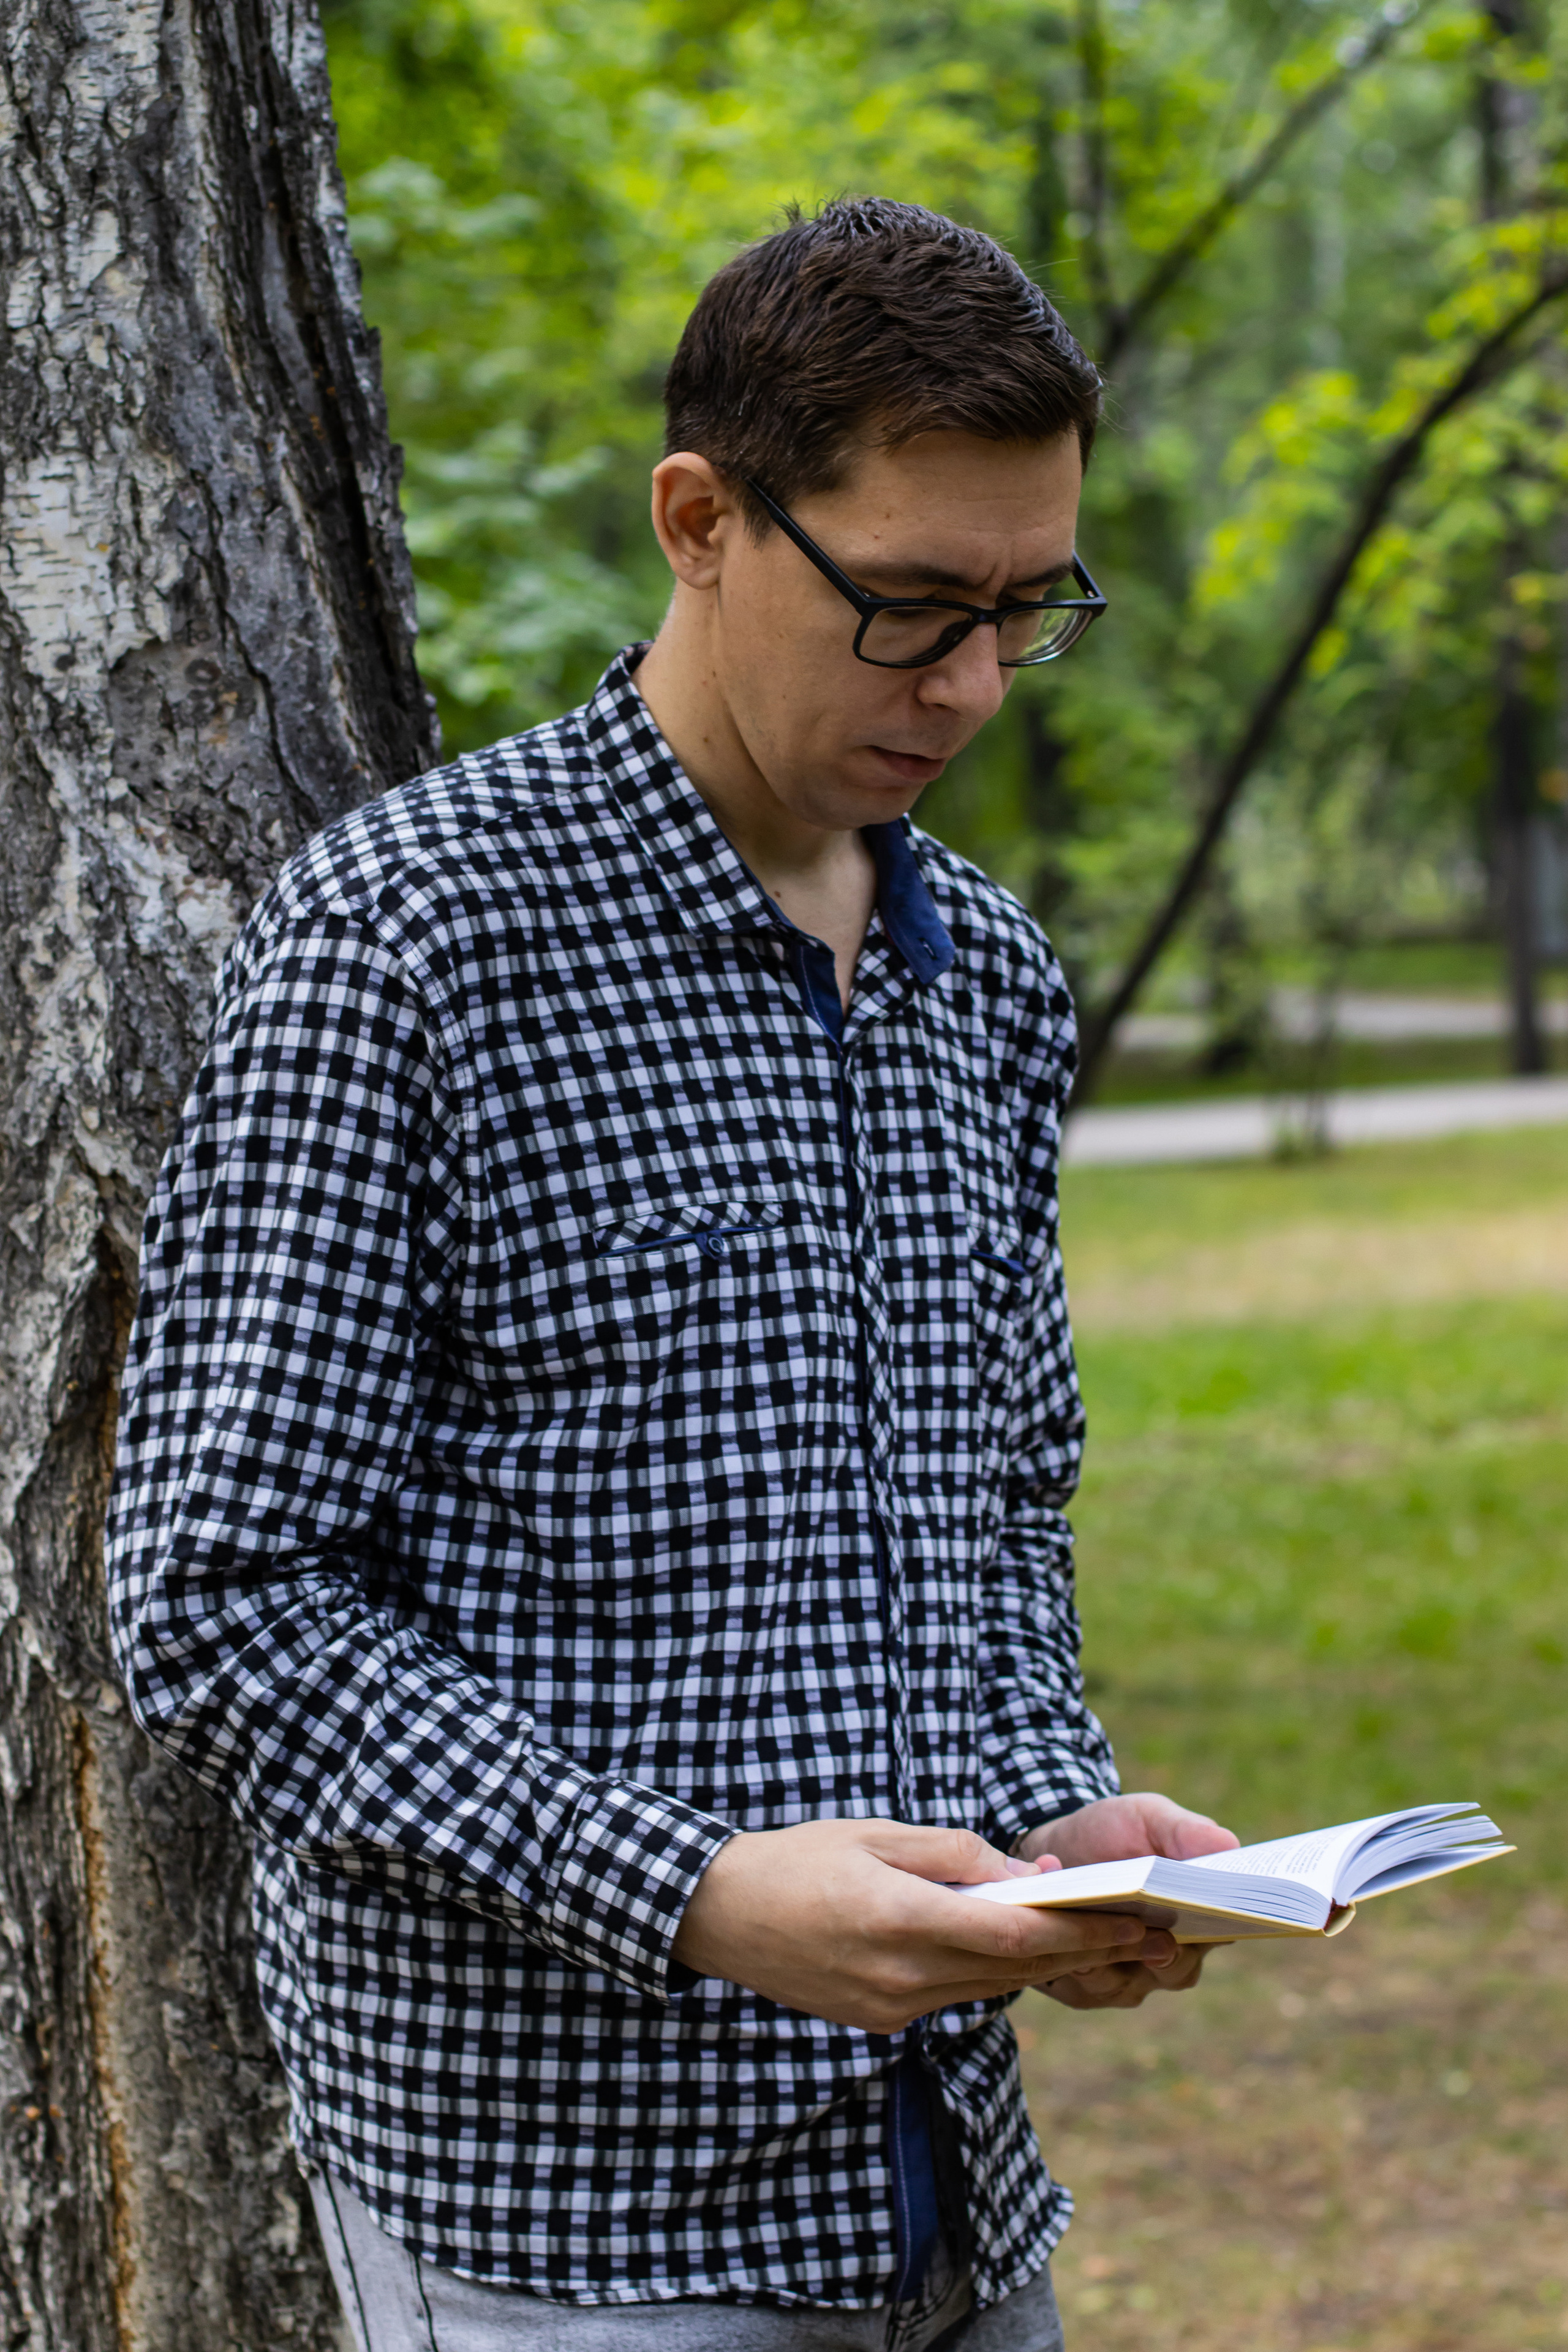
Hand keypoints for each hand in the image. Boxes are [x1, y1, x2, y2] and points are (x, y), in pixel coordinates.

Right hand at [671, 1818, 1179, 2033]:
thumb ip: (957, 1855)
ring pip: (989, 1988)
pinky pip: (953, 1998)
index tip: (1137, 1920)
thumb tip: (1031, 1878)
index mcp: (899, 1920)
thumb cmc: (799, 1858)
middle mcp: (899, 1977)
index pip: (1014, 1937)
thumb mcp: (878, 1835)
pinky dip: (992, 1974)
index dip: (1083, 1932)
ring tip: (1106, 1941)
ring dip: (1046, 1967)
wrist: (719, 1916)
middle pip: (1015, 1971)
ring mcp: (889, 2009)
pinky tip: (1022, 1952)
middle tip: (1152, 1938)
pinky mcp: (880, 2023)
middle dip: (1087, 1952)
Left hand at [1017, 1792, 1238, 2011]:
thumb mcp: (1147, 1817)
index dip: (1221, 1930)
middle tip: (1162, 1939)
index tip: (1214, 1917)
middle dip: (1169, 1957)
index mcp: (1195, 1914)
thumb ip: (1185, 1831)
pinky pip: (1088, 1991)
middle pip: (1180, 1971)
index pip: (1220, 1934)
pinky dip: (1079, 1970)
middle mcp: (1167, 1953)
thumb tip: (1229, 1845)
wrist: (1054, 1847)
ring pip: (1132, 1987)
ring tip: (1100, 1939)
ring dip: (1115, 1962)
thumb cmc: (1111, 1831)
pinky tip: (1067, 1948)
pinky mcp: (1086, 1986)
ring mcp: (1127, 1974)